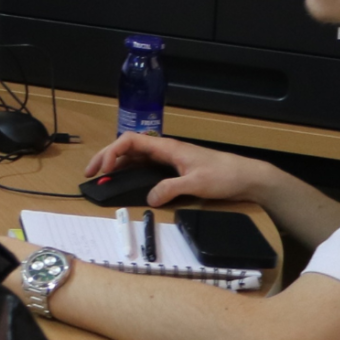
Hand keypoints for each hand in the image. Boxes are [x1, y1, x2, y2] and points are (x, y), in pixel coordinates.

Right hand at [85, 132, 272, 209]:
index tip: (100, 168)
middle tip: (91, 174)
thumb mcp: (196, 184)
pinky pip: (147, 166)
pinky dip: (132, 172)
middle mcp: (166, 150)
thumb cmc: (224, 175)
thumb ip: (170, 189)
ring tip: (103, 178)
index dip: (111, 152)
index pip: (131, 142)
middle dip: (107, 158)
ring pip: (136, 157)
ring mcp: (170, 159)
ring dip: (118, 165)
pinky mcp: (176, 168)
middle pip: (129, 148)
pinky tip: (126, 181)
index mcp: (168, 147)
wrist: (248, 177)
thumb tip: (148, 198)